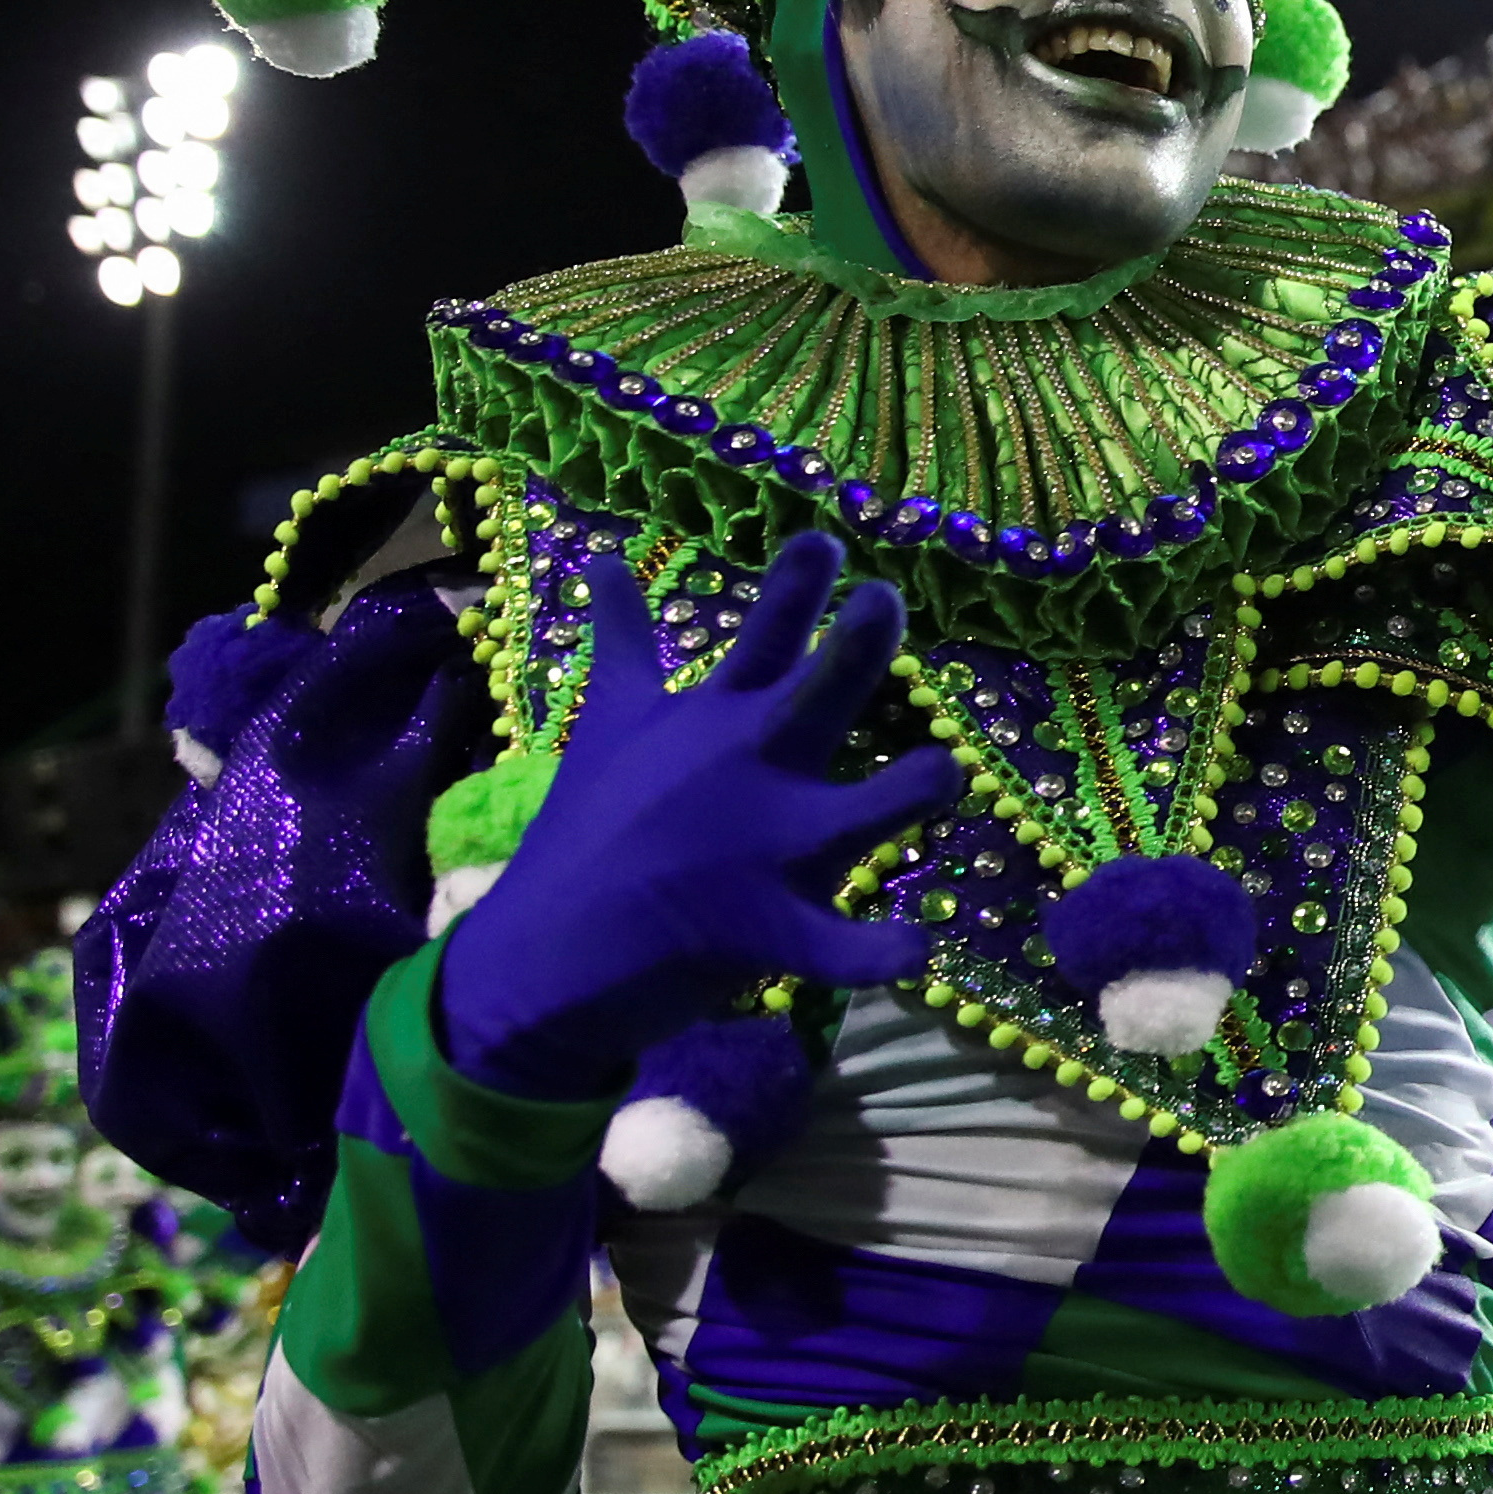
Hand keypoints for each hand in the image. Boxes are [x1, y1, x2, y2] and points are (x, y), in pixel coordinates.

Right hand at [439, 538, 957, 1098]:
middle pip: (812, 699)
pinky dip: (875, 955)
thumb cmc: (590, 829)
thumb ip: (624, 643)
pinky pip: (835, 947)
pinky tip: (915, 953)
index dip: (795, 588)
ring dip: (904, 794)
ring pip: (855, 817)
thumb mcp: (609, 723)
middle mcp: (746, 772)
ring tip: (948, 773)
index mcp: (713, 723)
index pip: (764, 639)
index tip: (825, 537)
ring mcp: (760, 852)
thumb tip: (602, 561)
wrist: (544, 956)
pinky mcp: (765, 930)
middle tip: (882, 600)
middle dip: (852, 650)